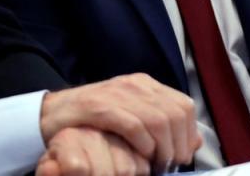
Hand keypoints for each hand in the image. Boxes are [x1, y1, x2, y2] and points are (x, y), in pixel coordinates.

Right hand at [40, 73, 199, 172]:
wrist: (53, 113)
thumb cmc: (94, 120)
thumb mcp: (133, 118)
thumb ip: (163, 126)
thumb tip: (196, 141)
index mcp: (144, 84)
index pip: (184, 106)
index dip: (188, 135)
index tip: (181, 157)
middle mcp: (134, 85)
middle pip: (174, 113)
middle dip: (177, 145)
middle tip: (168, 165)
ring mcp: (116, 94)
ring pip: (158, 120)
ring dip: (162, 149)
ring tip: (155, 165)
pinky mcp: (99, 107)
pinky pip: (134, 126)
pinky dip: (142, 145)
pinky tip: (139, 156)